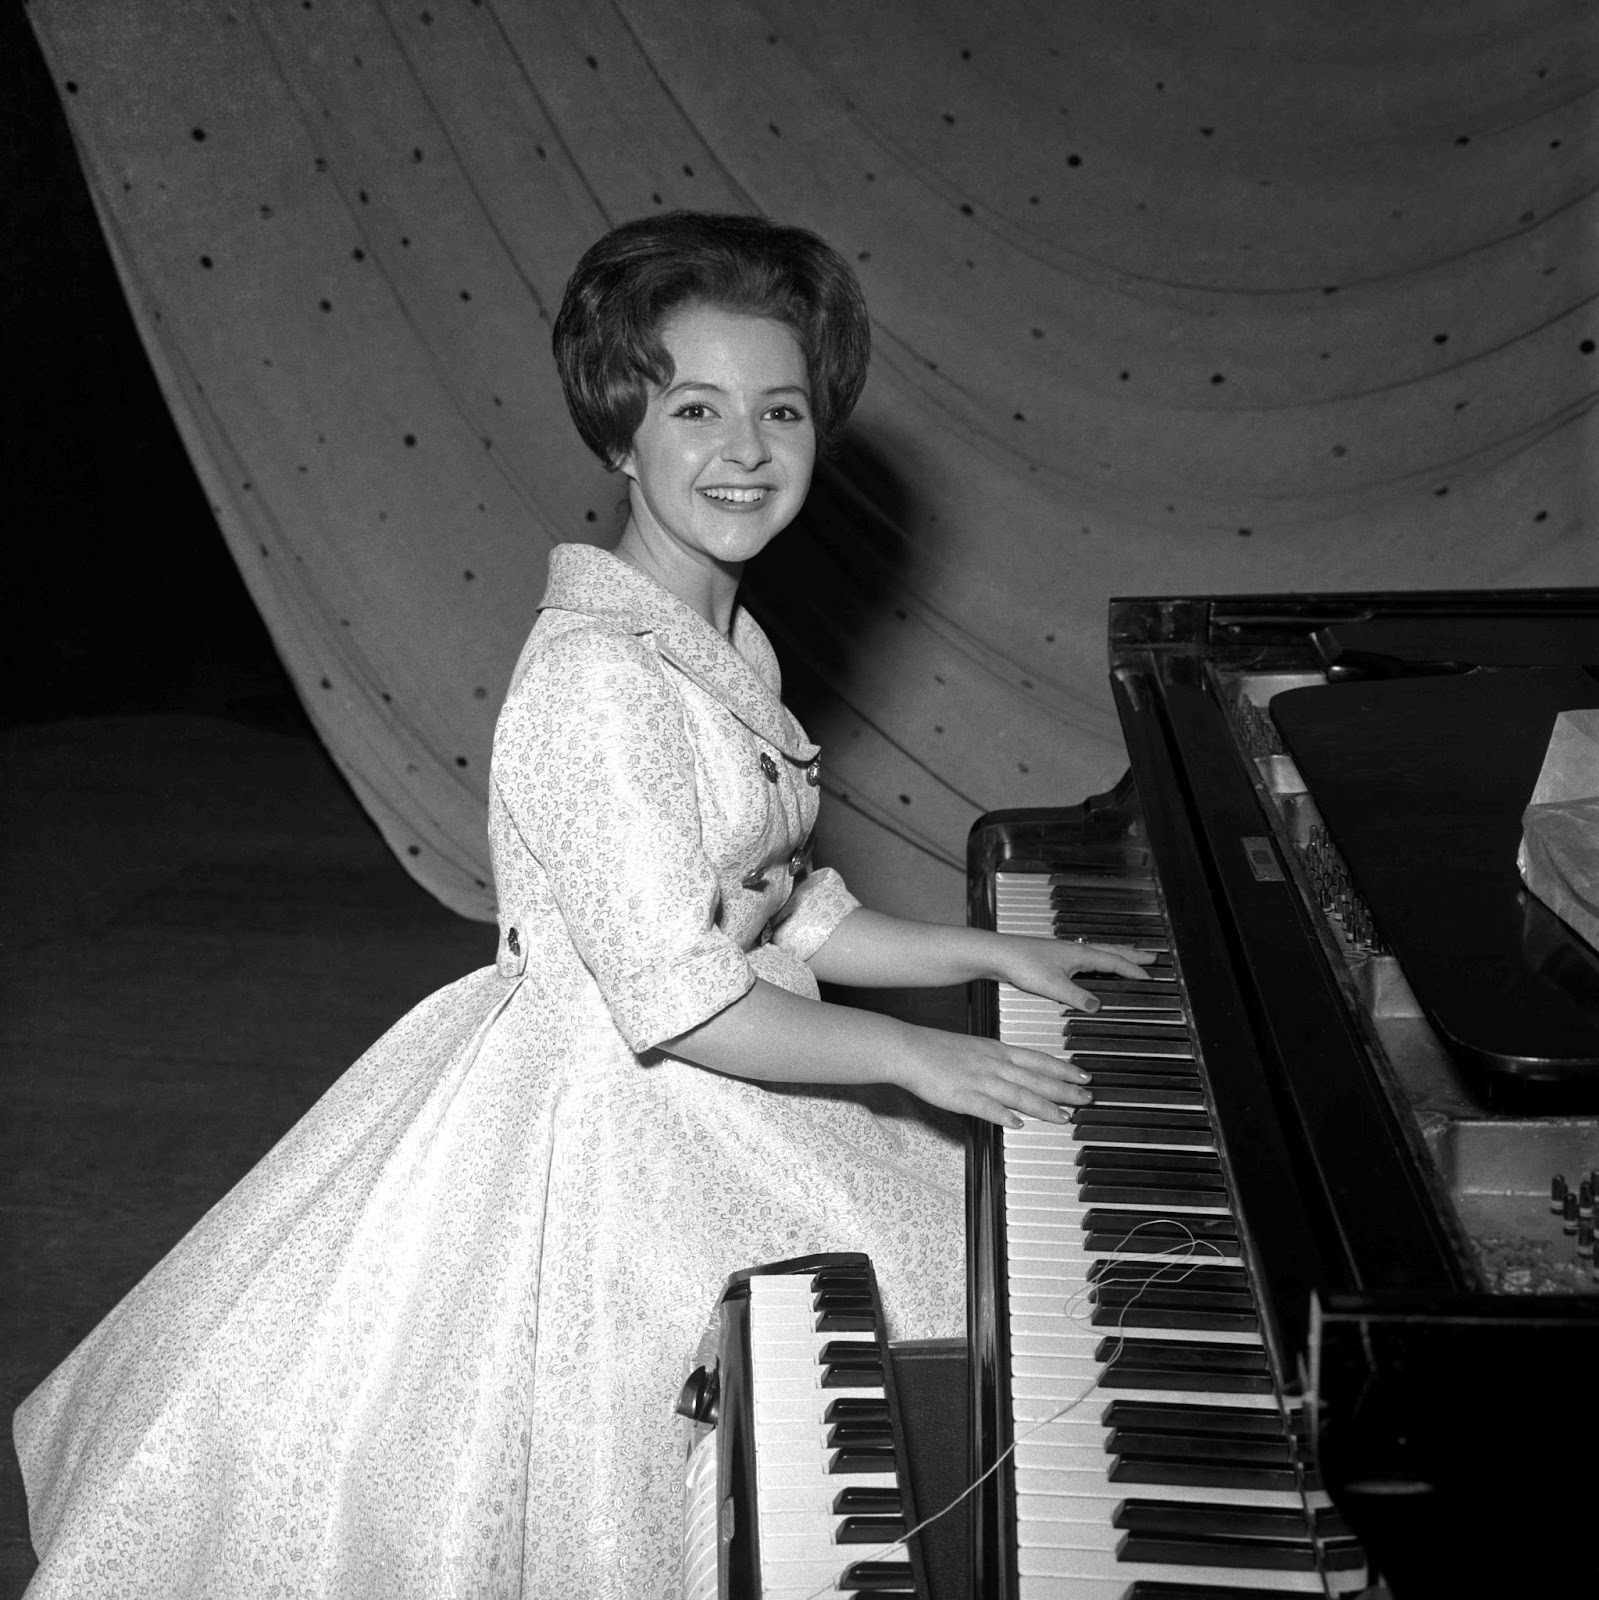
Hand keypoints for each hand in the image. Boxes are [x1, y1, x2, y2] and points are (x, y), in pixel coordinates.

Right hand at [892, 1024, 1092, 1128]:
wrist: (908, 1049)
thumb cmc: (938, 1049)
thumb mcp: (974, 1048)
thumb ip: (997, 1061)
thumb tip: (1016, 1072)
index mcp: (996, 1050)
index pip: (1038, 1059)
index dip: (1063, 1068)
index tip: (1084, 1075)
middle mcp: (993, 1064)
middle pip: (1035, 1078)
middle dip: (1065, 1090)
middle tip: (1087, 1098)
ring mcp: (978, 1080)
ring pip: (1017, 1093)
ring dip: (1043, 1107)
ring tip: (1064, 1118)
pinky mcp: (961, 1096)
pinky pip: (985, 1107)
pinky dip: (1002, 1115)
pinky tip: (1017, 1124)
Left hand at [996, 935, 1156, 1012]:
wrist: (998, 954)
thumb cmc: (1022, 964)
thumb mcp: (1053, 985)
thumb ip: (1077, 997)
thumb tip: (1098, 1006)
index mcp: (1080, 954)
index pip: (1114, 961)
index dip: (1133, 970)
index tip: (1150, 976)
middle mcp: (1075, 950)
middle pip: (1111, 951)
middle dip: (1132, 955)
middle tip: (1151, 957)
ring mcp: (1065, 952)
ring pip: (1099, 952)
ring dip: (1117, 955)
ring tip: (1129, 958)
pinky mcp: (1055, 958)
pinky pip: (1087, 957)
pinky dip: (1099, 960)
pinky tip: (1094, 967)